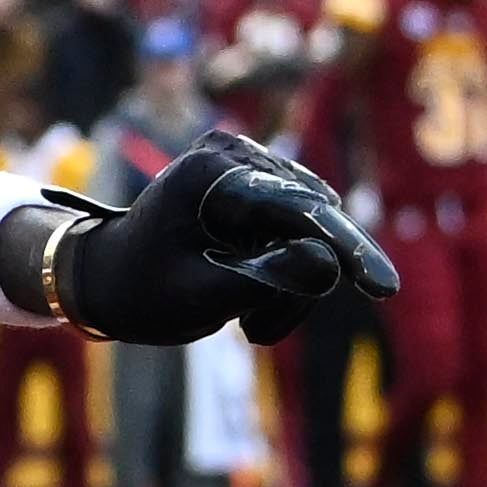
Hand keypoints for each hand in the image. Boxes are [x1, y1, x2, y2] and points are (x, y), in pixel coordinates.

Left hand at [46, 132, 395, 344]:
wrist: (103, 279)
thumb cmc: (140, 294)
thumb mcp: (199, 299)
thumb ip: (266, 281)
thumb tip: (329, 264)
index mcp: (212, 174)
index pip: (299, 211)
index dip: (346, 251)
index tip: (383, 289)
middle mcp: (233, 153)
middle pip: (312, 221)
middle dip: (300, 282)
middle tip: (255, 332)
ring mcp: (244, 163)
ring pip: (311, 229)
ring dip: (291, 283)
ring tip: (245, 321)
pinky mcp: (253, 180)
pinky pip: (298, 227)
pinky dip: (284, 269)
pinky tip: (249, 298)